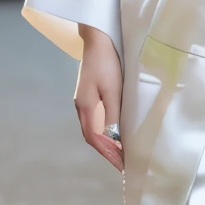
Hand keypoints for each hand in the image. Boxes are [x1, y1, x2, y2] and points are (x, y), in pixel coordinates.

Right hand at [74, 25, 122, 170]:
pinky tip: (115, 131)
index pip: (94, 138)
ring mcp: (84, 100)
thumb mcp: (112, 89)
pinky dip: (104, 130)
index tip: (120, 165)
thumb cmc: (106, 63)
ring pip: (93, 128)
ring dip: (105, 142)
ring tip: (120, 152)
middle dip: (106, 151)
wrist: (97, 39)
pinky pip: (95, 119)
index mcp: (85, 107)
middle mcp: (81, 106)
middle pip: (91, 136)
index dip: (107, 154)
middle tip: (122, 163)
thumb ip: (112, 114)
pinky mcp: (89, 94)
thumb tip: (114, 137)